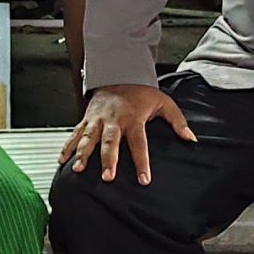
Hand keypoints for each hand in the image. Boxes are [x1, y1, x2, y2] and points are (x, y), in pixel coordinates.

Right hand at [59, 84, 195, 185]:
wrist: (118, 74)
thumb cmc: (141, 93)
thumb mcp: (163, 102)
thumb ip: (177, 121)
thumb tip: (191, 138)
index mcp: (133, 118)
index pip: (139, 143)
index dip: (141, 162)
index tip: (144, 179)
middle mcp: (114, 120)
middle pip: (111, 142)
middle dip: (108, 160)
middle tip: (107, 177)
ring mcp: (97, 120)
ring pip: (88, 138)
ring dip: (83, 154)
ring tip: (78, 169)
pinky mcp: (86, 119)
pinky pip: (75, 134)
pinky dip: (67, 147)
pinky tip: (62, 160)